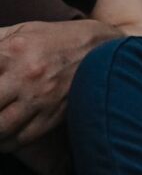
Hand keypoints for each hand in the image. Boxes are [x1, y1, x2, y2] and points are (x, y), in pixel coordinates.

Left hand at [0, 20, 113, 149]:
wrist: (99, 50)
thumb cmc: (53, 39)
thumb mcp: (20, 30)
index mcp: (12, 52)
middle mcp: (24, 77)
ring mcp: (39, 99)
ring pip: (0, 128)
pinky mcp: (52, 116)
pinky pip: (20, 139)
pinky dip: (4, 143)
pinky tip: (0, 137)